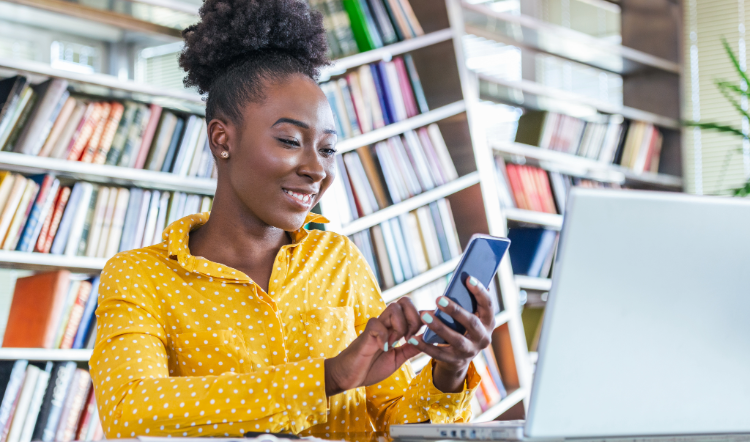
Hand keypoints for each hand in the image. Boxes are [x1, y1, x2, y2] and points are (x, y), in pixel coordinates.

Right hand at [324, 297, 422, 395]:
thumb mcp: (397, 359)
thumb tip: (426, 339)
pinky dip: (384, 337)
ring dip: (400, 326)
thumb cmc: (371, 367)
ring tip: (396, 342)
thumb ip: (410, 349)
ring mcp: (376, 327)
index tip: (424, 333)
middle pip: (405, 301)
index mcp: (395, 328)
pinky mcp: (365, 334)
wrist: (349, 376)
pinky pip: (377, 323)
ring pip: (393, 308)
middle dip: (414, 318)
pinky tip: (383, 348)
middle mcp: (386, 324)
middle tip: (409, 337)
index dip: (422, 317)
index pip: (412, 310)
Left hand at [410, 275, 494, 392]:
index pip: (488, 305)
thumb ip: (466, 301)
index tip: (468, 278)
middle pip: (472, 323)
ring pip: (455, 339)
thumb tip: (460, 279)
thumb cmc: (462, 326)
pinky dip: (424, 346)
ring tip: (424, 316)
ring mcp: (470, 351)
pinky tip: (413, 338)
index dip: (480, 292)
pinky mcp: (455, 361)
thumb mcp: (468, 315)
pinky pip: (438, 353)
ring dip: (439, 327)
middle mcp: (483, 338)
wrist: (459, 357)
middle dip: (455, 310)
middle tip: (438, 298)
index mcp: (488, 322)